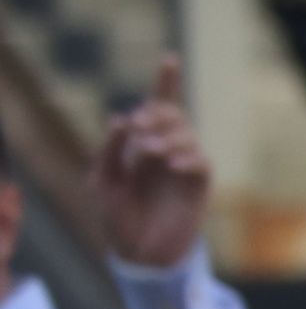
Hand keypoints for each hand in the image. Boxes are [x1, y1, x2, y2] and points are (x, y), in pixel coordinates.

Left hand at [84, 60, 209, 269]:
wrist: (136, 251)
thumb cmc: (116, 215)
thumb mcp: (101, 180)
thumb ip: (110, 150)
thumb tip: (121, 119)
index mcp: (142, 144)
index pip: (157, 107)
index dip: (166, 82)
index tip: (170, 57)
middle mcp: (166, 150)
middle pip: (173, 115)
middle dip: (157, 115)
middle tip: (138, 127)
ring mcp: (183, 167)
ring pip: (187, 135)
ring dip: (167, 137)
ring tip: (149, 153)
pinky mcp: (198, 187)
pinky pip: (200, 162)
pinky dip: (186, 158)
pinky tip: (170, 164)